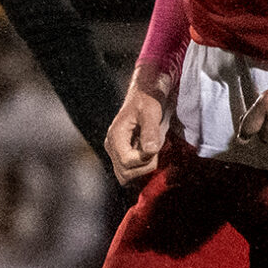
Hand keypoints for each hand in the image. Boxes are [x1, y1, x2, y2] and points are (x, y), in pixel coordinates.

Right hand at [105, 69, 170, 187]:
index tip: (156, 146)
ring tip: (152, 150)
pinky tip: (149, 152)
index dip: (145, 159)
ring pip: (126, 176)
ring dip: (143, 168)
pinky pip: (130, 170)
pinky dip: (142, 167)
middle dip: (144, 166)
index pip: (127, 162)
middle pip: (124, 174)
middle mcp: (111, 146)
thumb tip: (150, 151)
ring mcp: (116, 151)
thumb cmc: (149, 98)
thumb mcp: (151, 112)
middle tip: (155, 149)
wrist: (147, 91)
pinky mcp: (123, 153)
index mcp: (115, 136)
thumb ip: (150, 132)